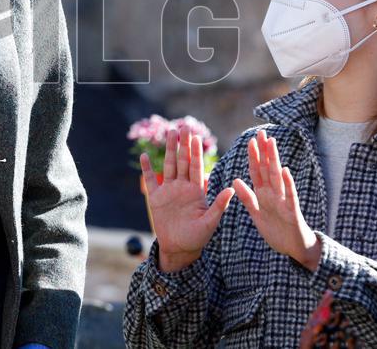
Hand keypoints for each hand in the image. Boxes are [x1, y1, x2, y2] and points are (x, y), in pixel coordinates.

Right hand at [141, 124, 234, 272]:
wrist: (180, 248)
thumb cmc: (198, 237)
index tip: (196, 137)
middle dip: (183, 144)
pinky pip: (150, 181)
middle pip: (182, 161)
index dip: (195, 152)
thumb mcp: (210, 222)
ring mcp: (169, 191)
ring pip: (168, 166)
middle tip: (183, 127)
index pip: (196, 167)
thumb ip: (219, 205)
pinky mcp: (156, 198)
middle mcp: (183, 187)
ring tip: (169, 133)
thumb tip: (231, 189)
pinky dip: (147, 169)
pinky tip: (145, 156)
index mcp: (196, 190)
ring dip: (169, 150)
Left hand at [232, 129, 321, 270]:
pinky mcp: (291, 211)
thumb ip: (247, 197)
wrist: (293, 248)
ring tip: (271, 144)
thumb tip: (235, 180)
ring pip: (277, 177)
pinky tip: (285, 170)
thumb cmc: (276, 230)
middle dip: (264, 152)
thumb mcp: (256, 213)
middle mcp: (273, 193)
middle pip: (267, 169)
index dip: (253, 157)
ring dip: (274, 160)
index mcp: (263, 194)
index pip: (257, 172)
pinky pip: (289, 195)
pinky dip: (288, 183)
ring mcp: (283, 200)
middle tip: (261, 133)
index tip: (250, 141)